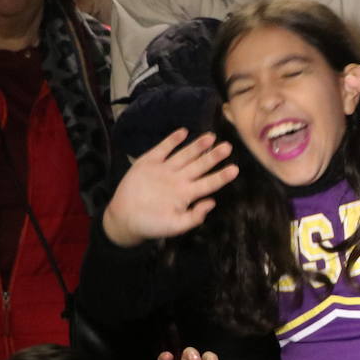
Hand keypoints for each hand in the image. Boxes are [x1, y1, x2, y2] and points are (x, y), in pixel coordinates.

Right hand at [102, 130, 237, 247]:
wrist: (124, 219)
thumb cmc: (151, 225)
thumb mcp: (174, 226)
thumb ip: (193, 217)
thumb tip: (211, 203)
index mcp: (186, 194)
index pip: (208, 183)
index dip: (221, 176)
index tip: (235, 169)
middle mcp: (179, 179)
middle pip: (199, 166)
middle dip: (213, 156)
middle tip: (228, 147)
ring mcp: (165, 170)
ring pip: (184, 155)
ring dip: (197, 146)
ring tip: (211, 137)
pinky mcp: (149, 163)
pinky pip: (163, 149)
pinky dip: (172, 140)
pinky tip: (183, 132)